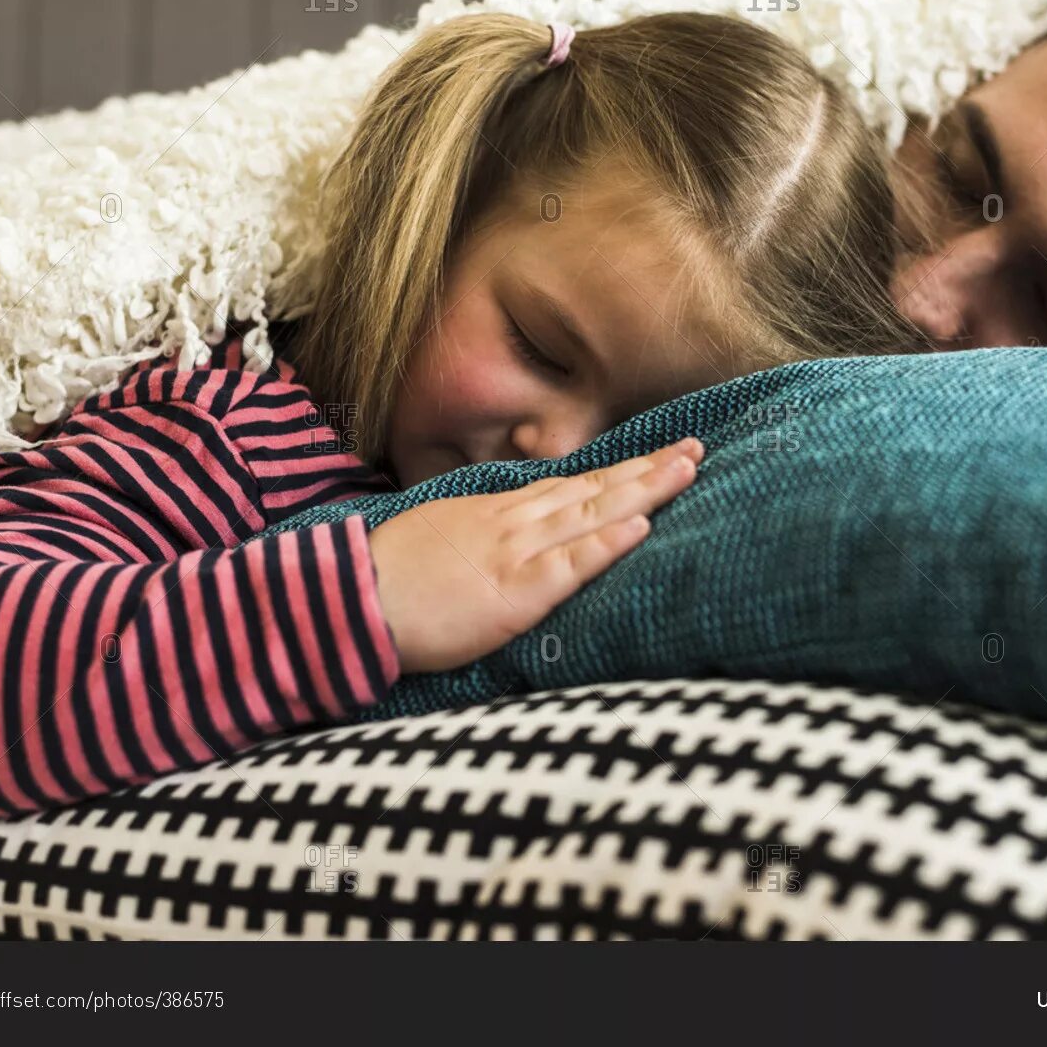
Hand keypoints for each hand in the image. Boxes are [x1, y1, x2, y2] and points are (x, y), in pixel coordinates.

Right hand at [367, 437, 704, 673]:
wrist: (350, 598)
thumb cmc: (390, 575)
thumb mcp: (443, 536)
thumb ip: (484, 531)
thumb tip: (512, 530)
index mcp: (499, 513)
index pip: (573, 485)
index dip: (621, 470)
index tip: (661, 454)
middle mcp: (515, 523)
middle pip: (594, 489)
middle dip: (648, 469)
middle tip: (696, 448)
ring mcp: (516, 553)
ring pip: (592, 514)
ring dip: (644, 491)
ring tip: (687, 471)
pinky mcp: (513, 592)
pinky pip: (568, 565)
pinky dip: (606, 543)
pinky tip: (640, 527)